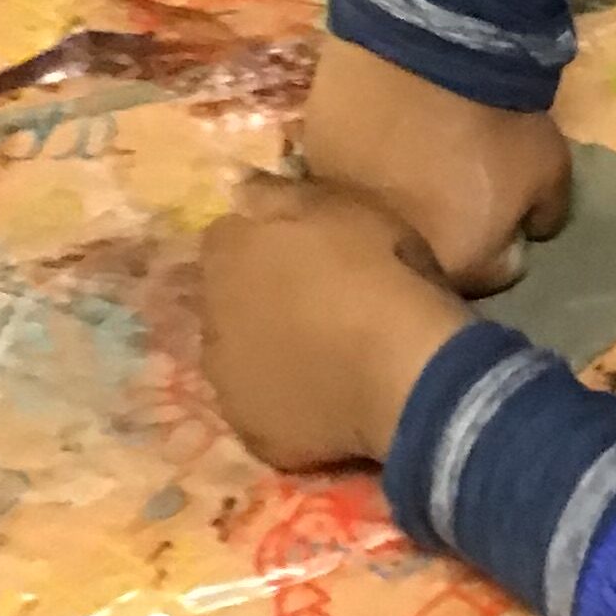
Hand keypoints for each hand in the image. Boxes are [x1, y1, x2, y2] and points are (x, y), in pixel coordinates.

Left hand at [201, 176, 470, 470]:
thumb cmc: (380, 271)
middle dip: (262, 297)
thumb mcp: (339, 203)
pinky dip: (290, 403)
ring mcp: (226, 381)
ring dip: (270, 350)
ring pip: (243, 357)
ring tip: (325, 354)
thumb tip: (234, 183)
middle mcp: (209, 315)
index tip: (308, 249)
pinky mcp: (255, 432)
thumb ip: (276, 192)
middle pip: (229, 298)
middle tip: (319, 302)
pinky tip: (327, 398)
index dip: (269, 241)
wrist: (406, 366)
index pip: (229, 235)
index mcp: (226, 252)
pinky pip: (269, 410)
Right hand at [300, 32, 572, 291]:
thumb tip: (529, 229)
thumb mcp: (551, 171)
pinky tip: (379, 133)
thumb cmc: (498, 120)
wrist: (430, 48)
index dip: (508, 236)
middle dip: (447, 231)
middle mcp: (392, 254)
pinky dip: (363, 164)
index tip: (507, 205)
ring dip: (397, 201)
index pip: (497, 272)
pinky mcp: (313, 164)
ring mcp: (344, 210)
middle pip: (429, 256)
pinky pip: (345, 180)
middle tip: (457, 185)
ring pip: (379, 220)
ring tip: (413, 158)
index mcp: (458, 266)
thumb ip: (544, 215)